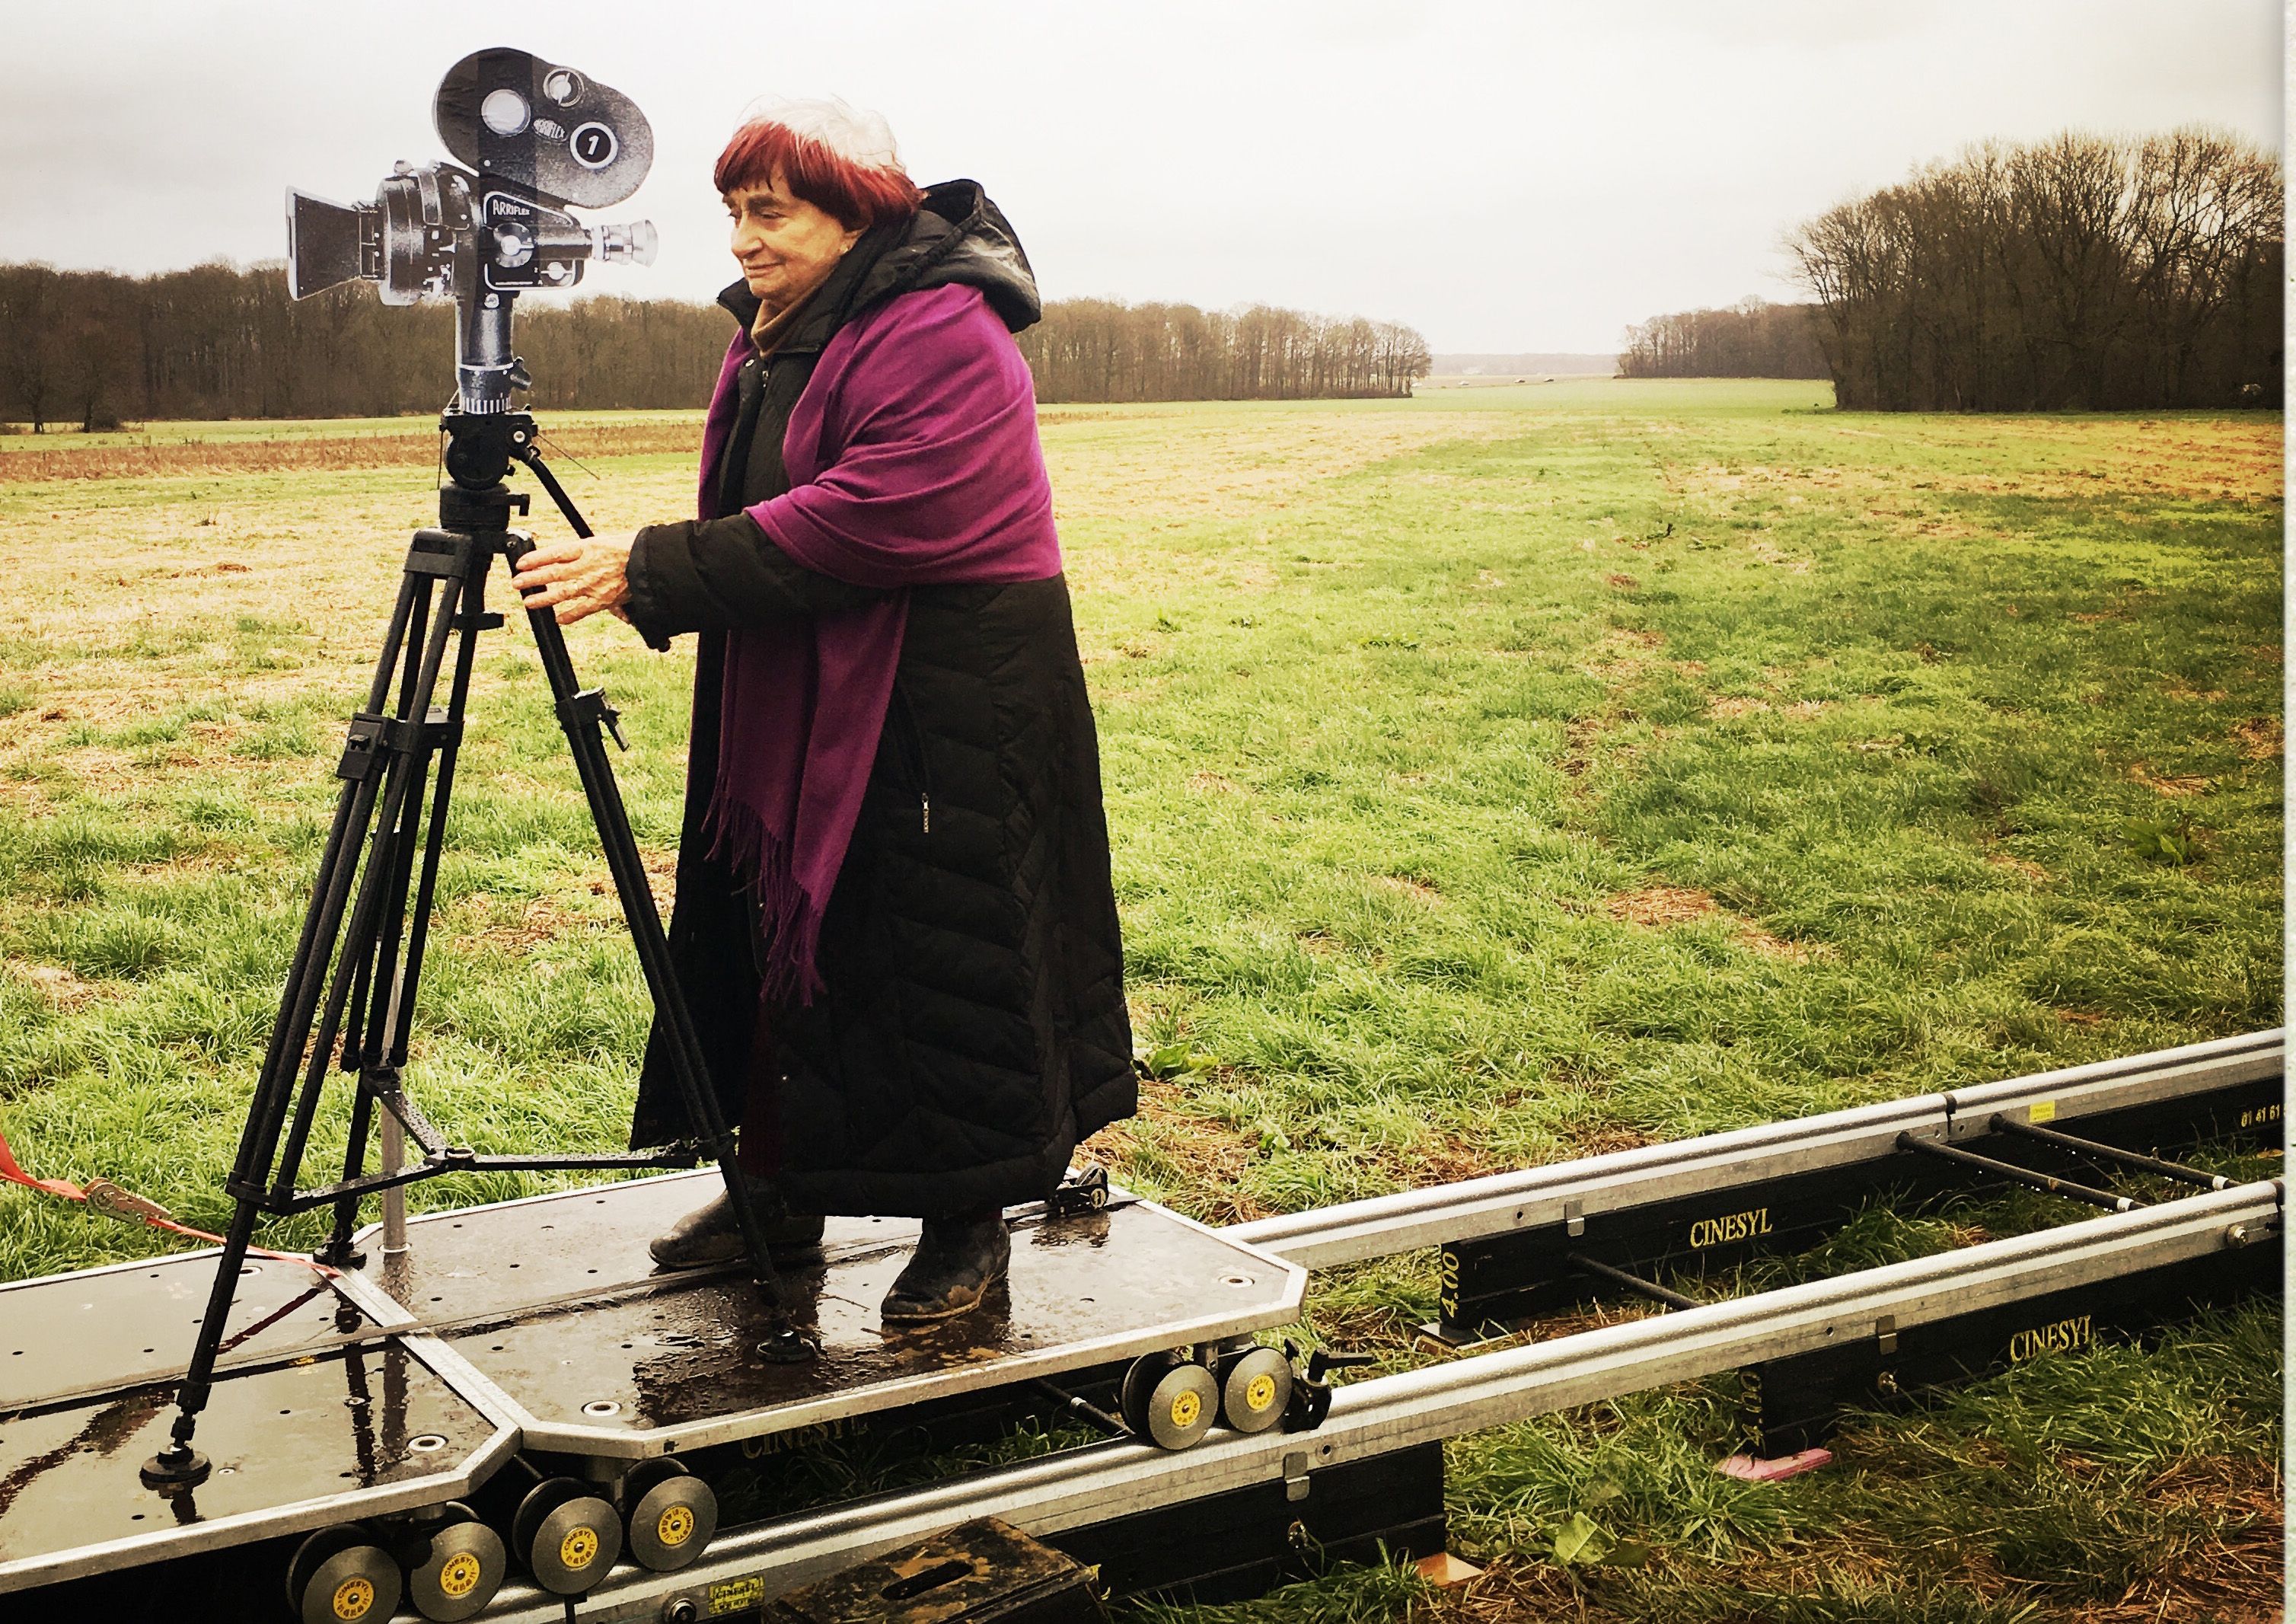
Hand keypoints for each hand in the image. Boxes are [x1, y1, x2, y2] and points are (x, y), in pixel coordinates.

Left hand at [511, 533, 634, 625]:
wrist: (653, 563)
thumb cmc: (634, 548)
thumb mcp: (606, 540)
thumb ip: (587, 551)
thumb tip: (571, 558)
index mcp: (587, 547)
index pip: (554, 553)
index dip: (535, 559)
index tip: (521, 563)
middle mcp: (586, 567)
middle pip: (552, 574)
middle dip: (532, 579)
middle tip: (516, 582)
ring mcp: (593, 585)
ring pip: (561, 593)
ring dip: (543, 599)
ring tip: (528, 602)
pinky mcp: (603, 600)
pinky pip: (582, 610)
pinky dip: (569, 616)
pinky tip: (558, 619)